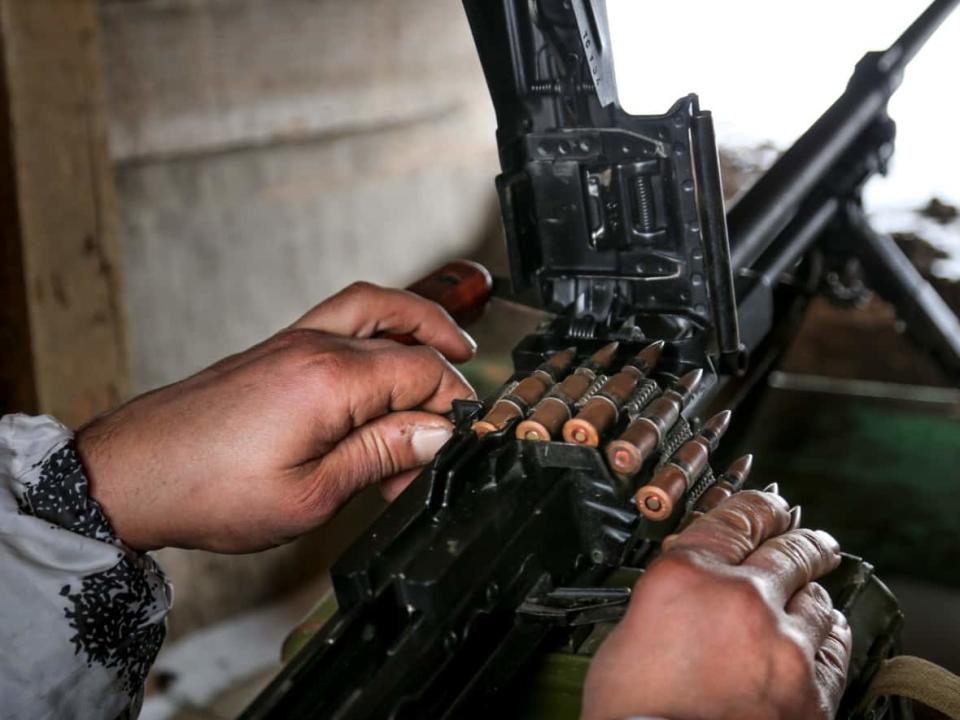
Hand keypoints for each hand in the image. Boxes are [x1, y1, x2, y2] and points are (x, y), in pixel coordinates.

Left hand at [76, 282, 476, 552]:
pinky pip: (342, 316)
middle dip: (440, 382)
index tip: (451, 451)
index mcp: (331, 380)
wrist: (131, 474)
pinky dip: (378, 325)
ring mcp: (293, 342)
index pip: (423, 374)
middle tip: (457, 412)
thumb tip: (436, 432)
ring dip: (418, 322)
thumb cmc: (208, 490)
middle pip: (408, 339)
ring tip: (451, 345)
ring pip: (376, 307)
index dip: (452, 411)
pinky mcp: (276, 349)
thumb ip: (381, 454)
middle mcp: (316, 347)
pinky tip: (383, 353)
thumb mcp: (311, 494)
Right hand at [582, 491, 850, 719]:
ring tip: (814, 589)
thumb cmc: (632, 713)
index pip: (736, 518)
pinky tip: (826, 628)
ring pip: (816, 598)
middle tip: (808, 537)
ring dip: (813, 591)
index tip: (769, 504)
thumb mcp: (628, 632)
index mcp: (687, 575)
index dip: (759, 505)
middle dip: (801, 540)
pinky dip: (830, 633)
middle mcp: (741, 599)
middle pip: (787, 550)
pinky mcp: (811, 691)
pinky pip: (835, 646)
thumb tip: (695, 591)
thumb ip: (671, 598)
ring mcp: (783, 645)